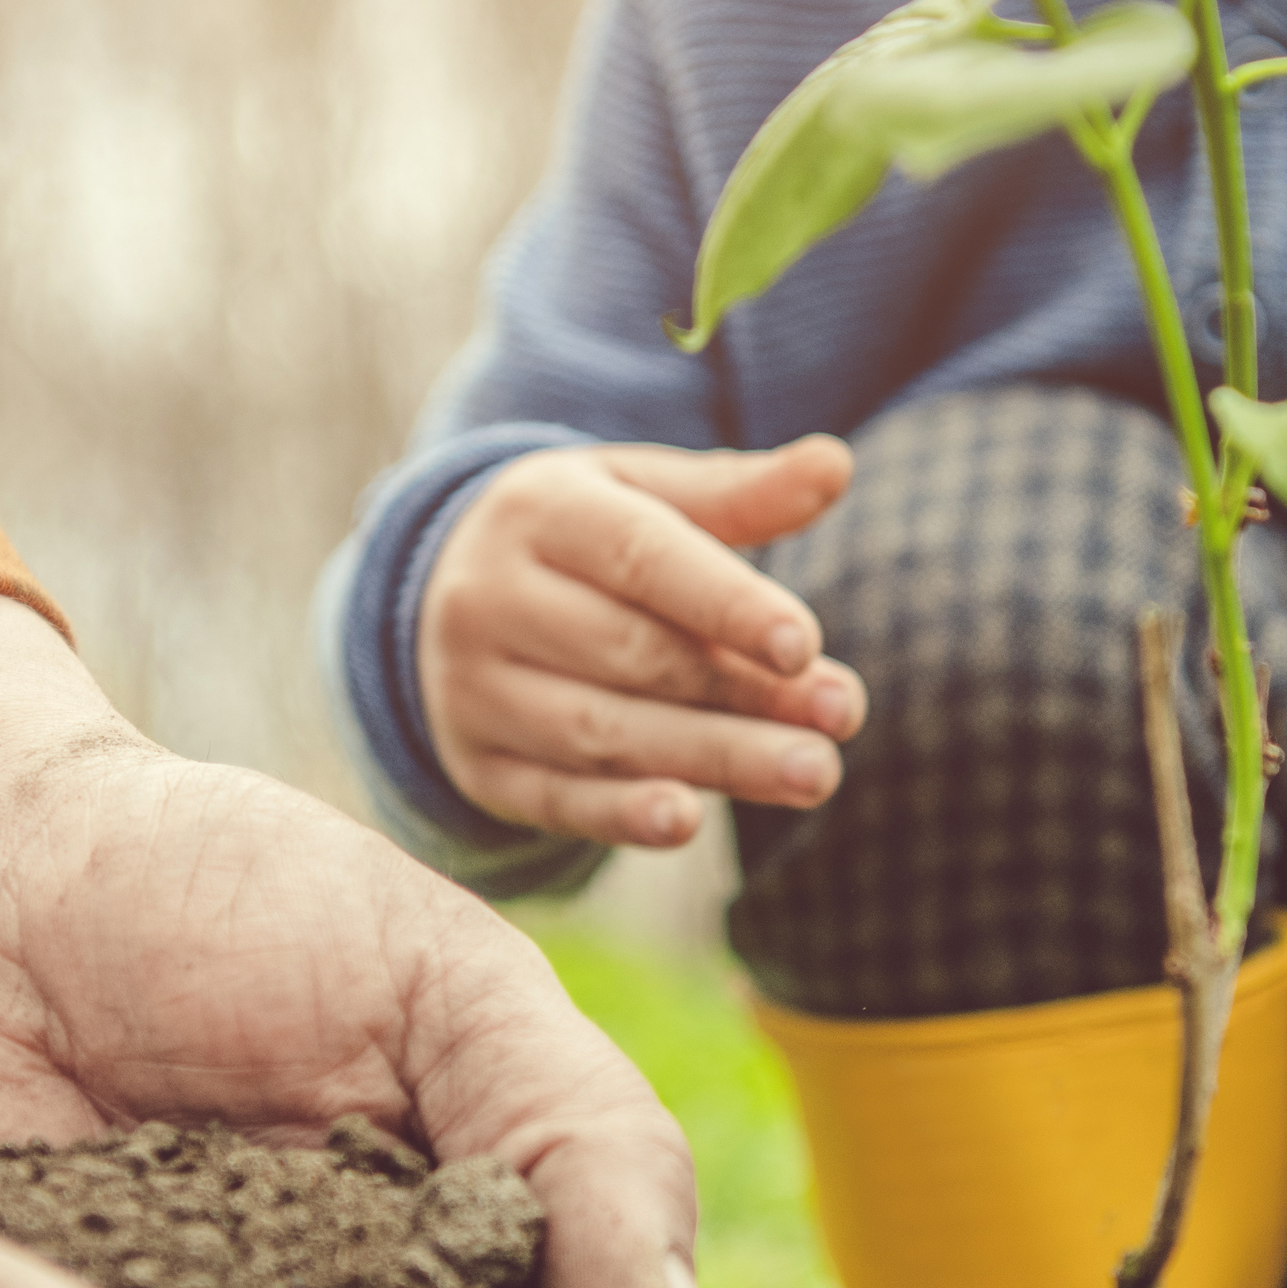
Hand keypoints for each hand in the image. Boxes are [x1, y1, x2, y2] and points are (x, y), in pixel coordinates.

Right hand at [418, 438, 867, 849]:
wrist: (443, 595)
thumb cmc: (582, 538)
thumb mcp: (642, 495)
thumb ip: (738, 493)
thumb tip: (835, 465)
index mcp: (541, 513)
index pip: (641, 560)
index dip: (727, 604)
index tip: (805, 645)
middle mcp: (492, 600)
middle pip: (632, 656)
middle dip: (744, 692)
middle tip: (842, 719)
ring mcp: (474, 689)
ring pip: (601, 733)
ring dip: (714, 759)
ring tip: (812, 773)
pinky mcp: (478, 765)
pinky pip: (553, 798)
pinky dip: (620, 814)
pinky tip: (687, 822)